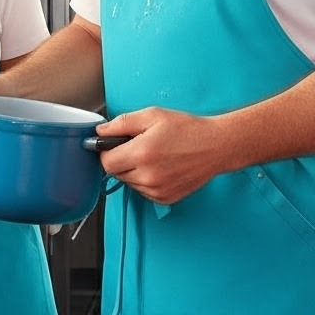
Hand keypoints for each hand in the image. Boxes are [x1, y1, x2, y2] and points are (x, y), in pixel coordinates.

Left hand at [94, 107, 225, 204]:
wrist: (215, 146)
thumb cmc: (186, 129)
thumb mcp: (152, 115)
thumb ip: (121, 123)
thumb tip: (100, 132)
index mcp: (141, 154)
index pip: (105, 162)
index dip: (106, 151)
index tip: (113, 144)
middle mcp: (147, 176)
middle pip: (116, 173)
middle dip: (121, 159)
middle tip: (139, 145)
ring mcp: (156, 190)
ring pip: (129, 182)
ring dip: (133, 170)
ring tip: (153, 155)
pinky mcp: (165, 198)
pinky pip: (143, 190)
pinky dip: (145, 180)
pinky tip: (160, 166)